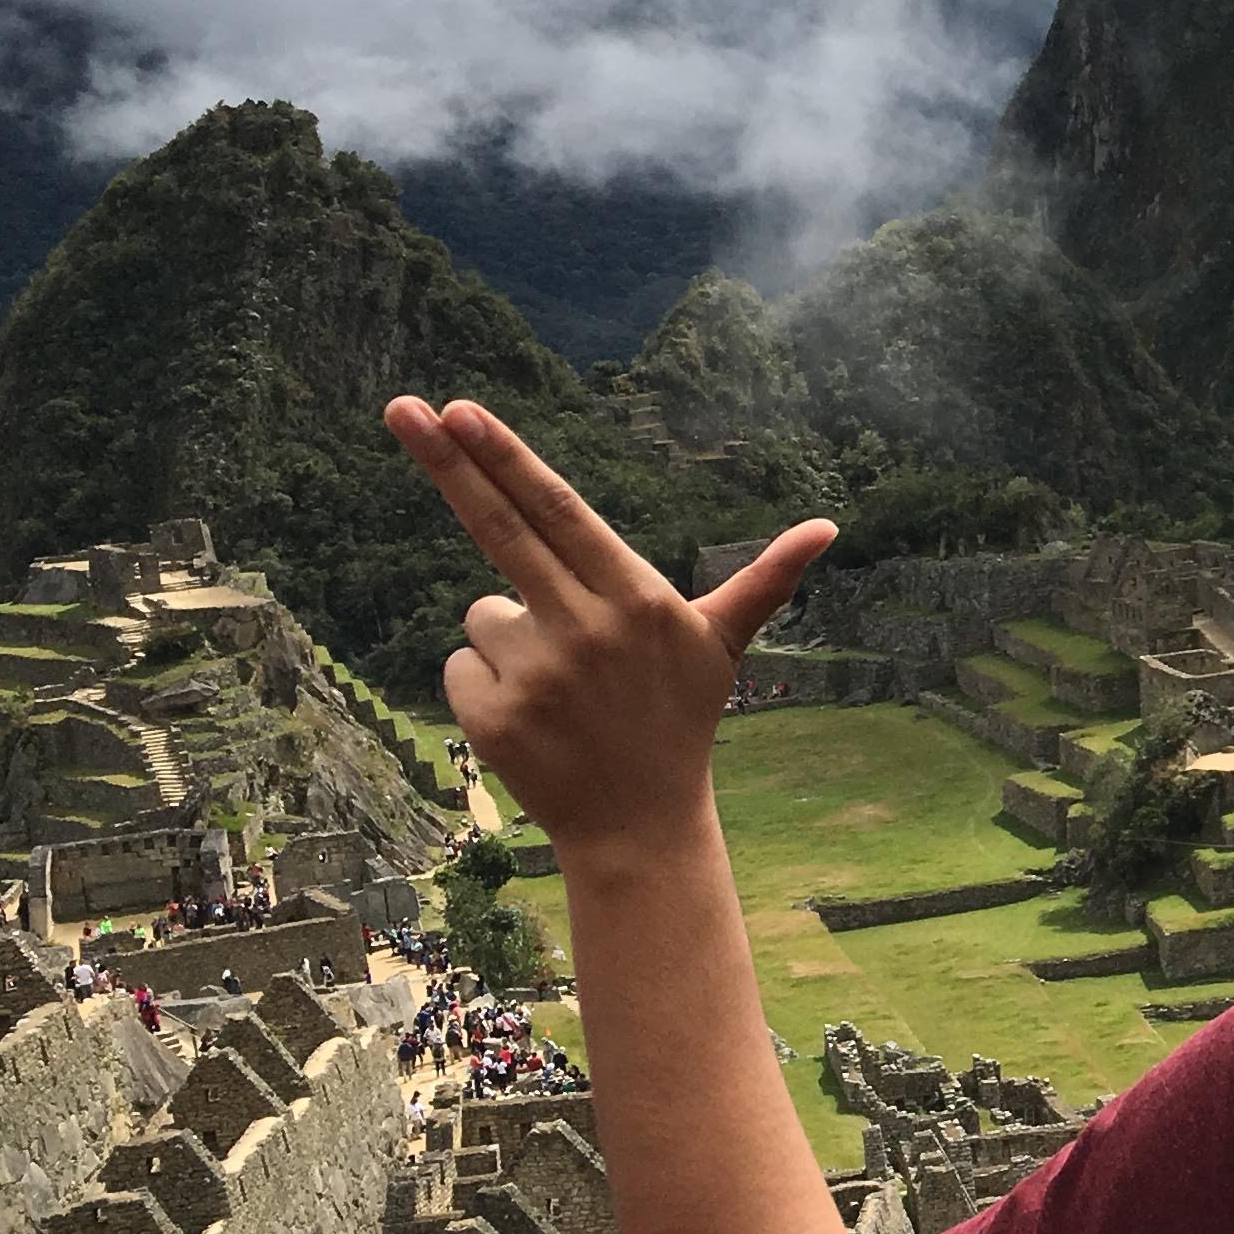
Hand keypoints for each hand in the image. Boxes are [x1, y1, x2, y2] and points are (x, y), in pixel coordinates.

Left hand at [383, 396, 834, 857]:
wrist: (641, 826)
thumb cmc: (679, 718)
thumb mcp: (722, 645)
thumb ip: (765, 580)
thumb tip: (830, 526)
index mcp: (636, 598)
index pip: (559, 510)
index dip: (507, 458)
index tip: (461, 411)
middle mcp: (586, 628)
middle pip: (500, 528)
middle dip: (446, 462)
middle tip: (403, 407)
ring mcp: (537, 675)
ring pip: (483, 614)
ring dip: (508, 639)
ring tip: (561, 687)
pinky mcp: (492, 719)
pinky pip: (461, 667)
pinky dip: (486, 686)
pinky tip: (533, 717)